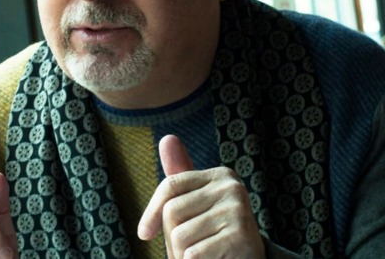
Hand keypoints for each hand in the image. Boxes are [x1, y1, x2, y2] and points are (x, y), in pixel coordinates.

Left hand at [138, 135, 264, 257]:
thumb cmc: (216, 235)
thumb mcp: (198, 205)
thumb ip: (180, 179)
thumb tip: (167, 138)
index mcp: (220, 175)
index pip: (171, 186)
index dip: (152, 211)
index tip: (143, 234)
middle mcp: (231, 186)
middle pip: (172, 211)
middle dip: (171, 239)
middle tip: (188, 251)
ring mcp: (237, 209)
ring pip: (180, 236)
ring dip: (182, 256)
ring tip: (201, 256)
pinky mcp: (240, 235)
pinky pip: (193, 254)